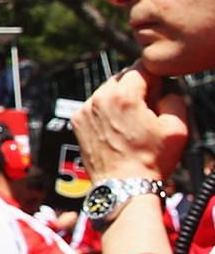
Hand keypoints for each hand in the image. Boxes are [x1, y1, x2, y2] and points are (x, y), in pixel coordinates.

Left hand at [73, 65, 188, 182]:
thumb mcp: (177, 127)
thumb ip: (174, 98)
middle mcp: (98, 99)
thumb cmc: (149, 161)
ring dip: (120, 99)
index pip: (140, 68)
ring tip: (132, 122)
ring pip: (106, 91)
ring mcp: (84, 110)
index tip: (159, 88)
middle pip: (121, 77)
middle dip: (136, 87)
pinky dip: (106, 111)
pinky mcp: (77, 121)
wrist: (123, 186)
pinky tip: (117, 128)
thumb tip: (165, 87)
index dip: (154, 76)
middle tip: (147, 108)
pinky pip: (95, 105)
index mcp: (123, 97)